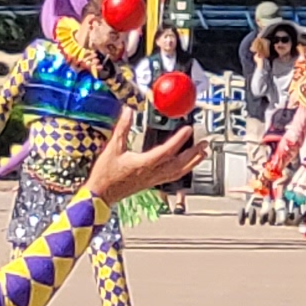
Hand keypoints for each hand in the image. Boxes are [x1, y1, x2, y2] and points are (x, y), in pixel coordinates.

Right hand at [81, 107, 196, 207]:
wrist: (101, 194)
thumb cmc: (106, 174)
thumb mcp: (113, 148)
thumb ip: (122, 128)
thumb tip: (128, 111)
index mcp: (144, 163)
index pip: (167, 151)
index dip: (179, 140)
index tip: (188, 130)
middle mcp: (152, 173)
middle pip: (179, 164)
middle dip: (194, 153)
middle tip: (205, 143)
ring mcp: (153, 180)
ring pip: (178, 172)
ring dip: (193, 162)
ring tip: (203, 154)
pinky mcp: (152, 183)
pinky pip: (173, 177)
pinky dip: (184, 170)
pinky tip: (187, 166)